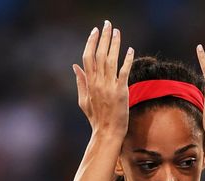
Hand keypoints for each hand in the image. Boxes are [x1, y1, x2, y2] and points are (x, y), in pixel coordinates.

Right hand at [73, 20, 133, 135]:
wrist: (107, 133)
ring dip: (114, 44)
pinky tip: (130, 50)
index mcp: (89, 83)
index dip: (91, 42)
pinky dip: (127, 60)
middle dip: (103, 37)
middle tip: (107, 24)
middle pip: (99, 54)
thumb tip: (75, 66)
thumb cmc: (96, 118)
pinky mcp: (121, 92)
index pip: (87, 57)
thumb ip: (80, 82)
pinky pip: (124, 72)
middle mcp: (98, 83)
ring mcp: (109, 87)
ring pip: (111, 60)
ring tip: (117, 31)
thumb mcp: (83, 100)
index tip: (95, 31)